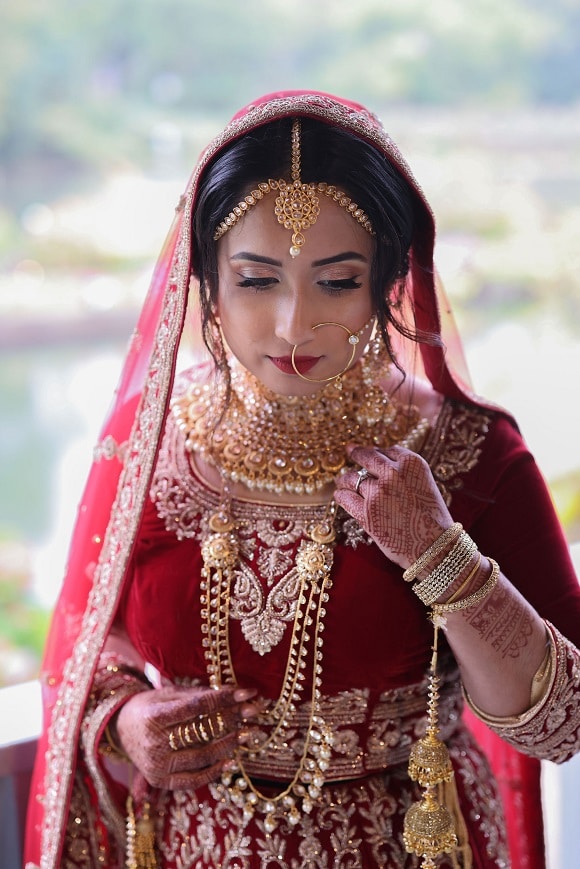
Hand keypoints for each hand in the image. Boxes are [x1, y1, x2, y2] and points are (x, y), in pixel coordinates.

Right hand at [114, 684, 258, 790]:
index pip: (197, 707)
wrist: (120, 729)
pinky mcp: (160, 781)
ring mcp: (157, 765)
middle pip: (203, 731)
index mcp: (154, 716)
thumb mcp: (167, 694)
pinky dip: (214, 772)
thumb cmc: (148, 706)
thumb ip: (198, 695)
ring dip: (229, 744)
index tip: (248, 692)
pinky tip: (232, 760)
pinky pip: (193, 780)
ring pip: (202, 757)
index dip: (225, 699)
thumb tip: (233, 691)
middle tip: (255, 710)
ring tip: (249, 733)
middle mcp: (154, 743)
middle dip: (233, 719)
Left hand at [334, 444, 452, 569]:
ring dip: (345, 479)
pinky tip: (340, 495)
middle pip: (367, 457)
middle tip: (350, 450)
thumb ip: (406, 474)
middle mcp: (393, 473)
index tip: (370, 451)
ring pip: (352, 478)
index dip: (377, 451)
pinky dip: (341, 495)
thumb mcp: (425, 486)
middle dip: (356, 452)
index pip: (388, 451)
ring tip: (341, 481)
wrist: (434, 546)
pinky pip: (346, 498)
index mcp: (412, 463)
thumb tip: (383, 469)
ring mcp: (378, 492)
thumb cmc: (433, 519)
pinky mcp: (365, 512)